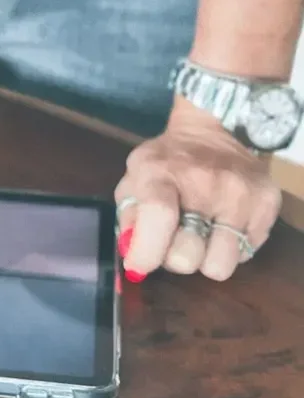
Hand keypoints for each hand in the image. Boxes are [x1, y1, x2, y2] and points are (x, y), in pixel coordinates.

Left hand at [114, 100, 282, 282]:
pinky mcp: (267, 202)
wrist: (212, 131)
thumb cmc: (167, 162)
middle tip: (176, 239)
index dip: (146, 251)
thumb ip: (130, 216)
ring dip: (206, 257)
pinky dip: (231, 247)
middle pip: (187, 255)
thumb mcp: (136, 177)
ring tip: (202, 234)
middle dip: (175, 257)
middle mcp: (205, 181)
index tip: (140, 265)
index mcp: (162, 171)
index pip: (158, 214)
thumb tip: (135, 259)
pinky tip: (224, 224)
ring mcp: (241, 193)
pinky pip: (245, 255)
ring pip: (220, 266)